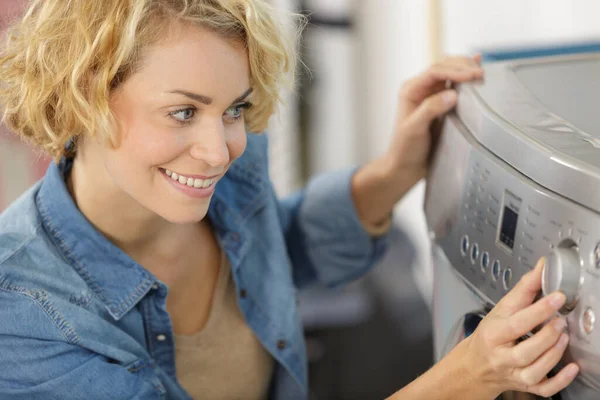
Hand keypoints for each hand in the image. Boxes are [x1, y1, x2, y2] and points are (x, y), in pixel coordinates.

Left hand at [351, 55, 483, 229]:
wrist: (405, 166)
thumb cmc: (404, 149)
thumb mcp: (413, 129)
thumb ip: (430, 110)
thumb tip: (452, 94)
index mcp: (410, 90)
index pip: (434, 71)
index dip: (455, 70)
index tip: (472, 76)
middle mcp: (420, 89)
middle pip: (444, 67)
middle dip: (463, 67)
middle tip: (480, 74)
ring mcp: (431, 95)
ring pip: (451, 72)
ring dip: (466, 69)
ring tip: (481, 72)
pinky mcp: (441, 103)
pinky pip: (455, 84)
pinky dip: (465, 75)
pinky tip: (476, 66)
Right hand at [462, 258, 578, 396]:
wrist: (475, 365)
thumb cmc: (489, 335)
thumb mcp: (501, 309)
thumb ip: (524, 289)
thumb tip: (543, 267)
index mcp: (493, 334)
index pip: (516, 323)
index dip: (538, 310)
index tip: (557, 296)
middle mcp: (502, 356)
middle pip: (525, 351)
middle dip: (546, 335)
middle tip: (561, 319)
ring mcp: (513, 373)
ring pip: (534, 371)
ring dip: (553, 354)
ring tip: (563, 336)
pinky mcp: (524, 386)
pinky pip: (542, 389)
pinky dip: (560, 381)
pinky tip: (571, 368)